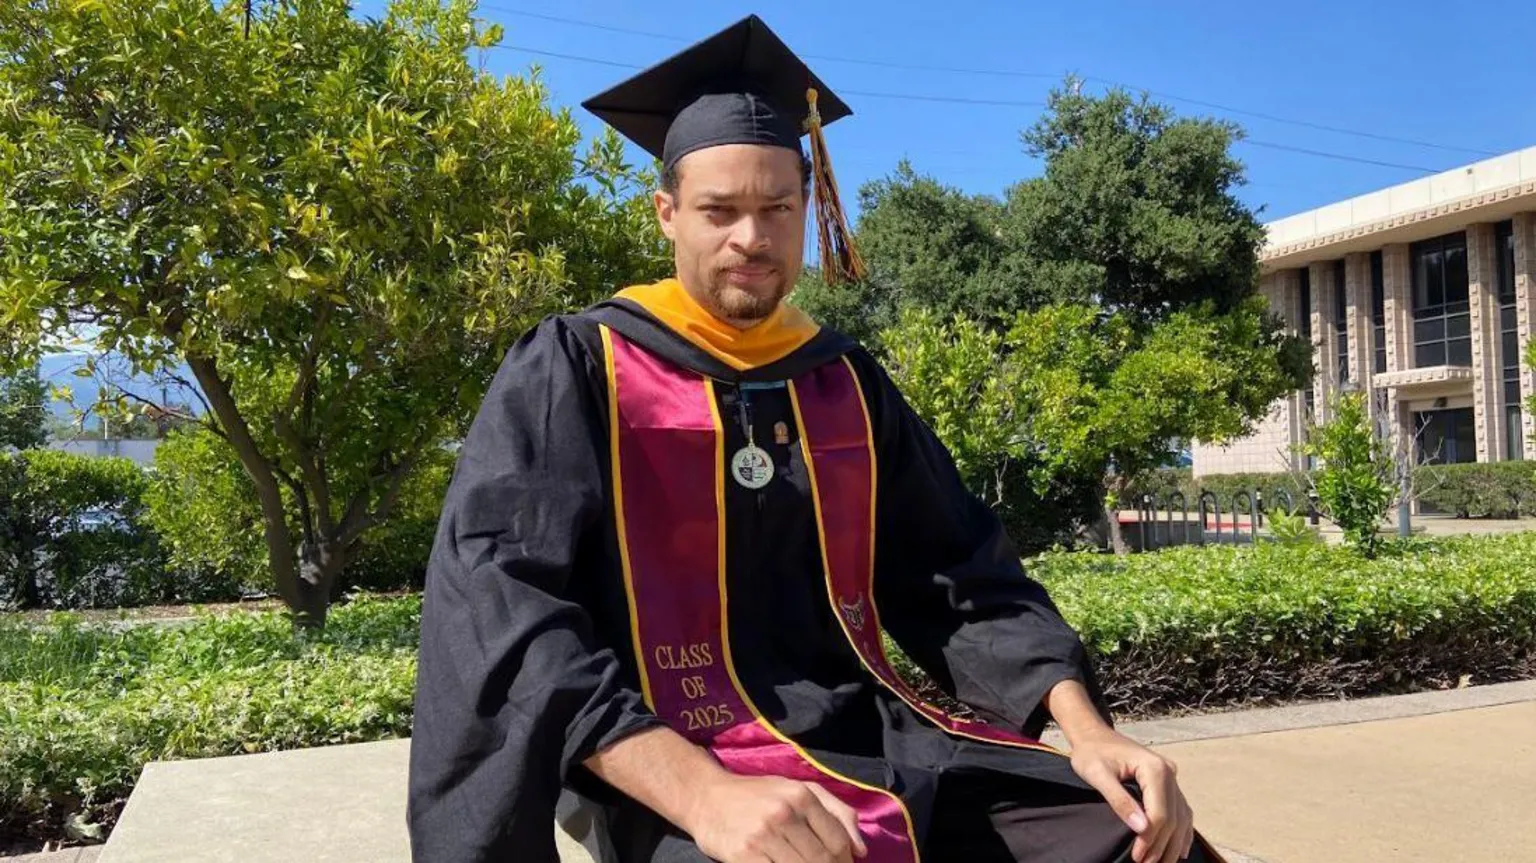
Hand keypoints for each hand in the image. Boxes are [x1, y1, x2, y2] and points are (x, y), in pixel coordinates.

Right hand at [683, 774, 868, 862]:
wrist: (706, 796)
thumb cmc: (758, 794)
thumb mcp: (798, 789)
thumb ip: (837, 812)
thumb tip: (861, 850)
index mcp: (801, 796)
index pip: (837, 841)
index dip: (845, 862)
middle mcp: (783, 814)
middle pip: (822, 860)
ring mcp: (762, 836)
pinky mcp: (743, 855)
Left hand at [1069, 728, 1193, 862]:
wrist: (1093, 735)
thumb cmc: (1091, 753)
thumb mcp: (1097, 775)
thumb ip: (1119, 800)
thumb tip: (1141, 828)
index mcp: (1154, 768)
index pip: (1160, 812)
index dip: (1151, 838)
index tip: (1138, 857)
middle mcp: (1169, 772)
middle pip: (1173, 817)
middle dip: (1161, 845)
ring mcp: (1171, 776)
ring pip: (1181, 816)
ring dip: (1173, 843)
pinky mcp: (1168, 782)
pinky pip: (1181, 810)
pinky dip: (1182, 831)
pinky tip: (1179, 849)